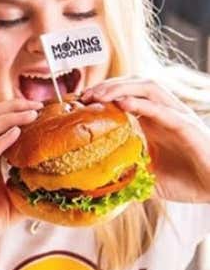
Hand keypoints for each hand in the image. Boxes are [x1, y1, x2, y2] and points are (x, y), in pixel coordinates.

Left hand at [82, 77, 209, 202]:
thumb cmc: (188, 181)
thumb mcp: (148, 177)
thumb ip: (126, 174)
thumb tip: (99, 185)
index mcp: (154, 120)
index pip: (126, 94)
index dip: (104, 93)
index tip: (81, 101)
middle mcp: (165, 113)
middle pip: (135, 84)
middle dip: (108, 85)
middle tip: (85, 96)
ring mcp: (177, 117)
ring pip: (149, 88)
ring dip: (121, 88)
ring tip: (99, 96)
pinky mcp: (188, 127)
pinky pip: (163, 110)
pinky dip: (143, 104)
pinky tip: (124, 104)